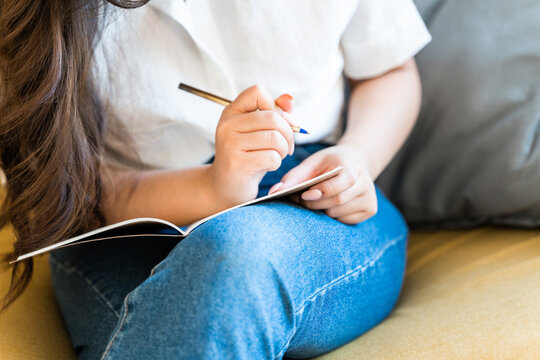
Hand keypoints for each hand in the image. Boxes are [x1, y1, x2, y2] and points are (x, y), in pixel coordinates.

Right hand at [209, 85, 294, 206]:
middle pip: (273, 118)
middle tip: (286, 146)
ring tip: (277, 156)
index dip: (274, 106)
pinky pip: (272, 157)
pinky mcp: (237, 164)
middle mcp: (227, 125)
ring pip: (275, 138)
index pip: (257, 92)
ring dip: (284, 150)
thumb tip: (289, 99)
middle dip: (288, 133)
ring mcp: (230, 144)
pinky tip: (267, 166)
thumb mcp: (257, 132)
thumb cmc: (245, 157)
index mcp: (231, 112)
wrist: (224, 187)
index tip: (275, 124)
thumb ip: (274, 113)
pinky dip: (277, 163)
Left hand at [270, 145, 377, 223]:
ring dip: (323, 210)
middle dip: (316, 203)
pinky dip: (333, 216)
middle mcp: (365, 182)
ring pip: (339, 213)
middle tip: (303, 199)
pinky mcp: (370, 210)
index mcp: (353, 166)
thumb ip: (293, 177)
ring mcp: (370, 198)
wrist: (355, 161)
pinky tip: (330, 205)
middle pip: (337, 202)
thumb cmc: (329, 162)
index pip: (336, 187)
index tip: (304, 194)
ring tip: (316, 200)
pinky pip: (345, 220)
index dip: (318, 193)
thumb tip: (273, 192)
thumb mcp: (311, 163)